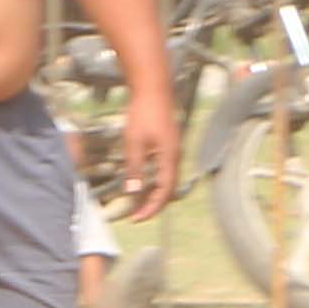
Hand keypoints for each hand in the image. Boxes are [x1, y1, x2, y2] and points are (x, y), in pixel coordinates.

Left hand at [115, 89, 180, 222]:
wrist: (153, 89)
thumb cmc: (143, 113)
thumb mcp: (134, 142)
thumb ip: (134, 168)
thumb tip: (133, 192)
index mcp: (169, 157)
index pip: (164, 192)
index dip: (151, 208)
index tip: (136, 218)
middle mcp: (175, 156)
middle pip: (168, 189)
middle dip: (153, 204)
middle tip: (135, 214)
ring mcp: (173, 150)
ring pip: (166, 179)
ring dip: (153, 193)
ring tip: (136, 203)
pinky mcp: (168, 144)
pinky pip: (163, 169)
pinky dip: (153, 181)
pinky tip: (140, 182)